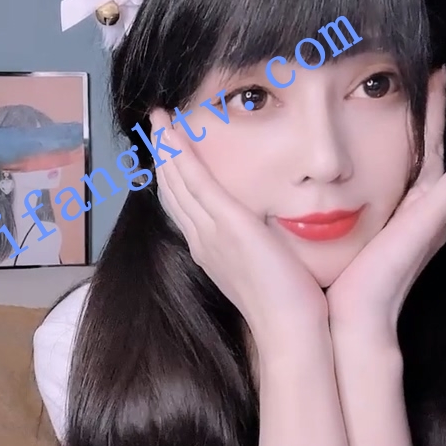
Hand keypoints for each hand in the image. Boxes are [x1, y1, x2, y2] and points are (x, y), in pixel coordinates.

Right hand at [149, 110, 327, 328]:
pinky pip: (194, 180)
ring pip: (176, 180)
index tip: (170, 148)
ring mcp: (209, 232)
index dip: (174, 173)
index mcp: (210, 249)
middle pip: (172, 188)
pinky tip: (172, 130)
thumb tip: (270, 229)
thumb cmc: (289, 304)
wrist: (289, 328)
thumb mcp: (268, 268)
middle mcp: (202, 239)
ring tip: (158, 118)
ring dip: (165, 146)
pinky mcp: (226, 224)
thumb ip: (262, 245)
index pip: (185, 203)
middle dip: (162, 153)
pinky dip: (180, 152)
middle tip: (155, 122)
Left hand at [327, 69, 445, 340]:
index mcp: (398, 216)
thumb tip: (318, 206)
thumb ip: (336, 223)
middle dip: (429, 113)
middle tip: (433, 74)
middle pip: (427, 150)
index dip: (407, 131)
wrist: (350, 316)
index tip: (401, 101)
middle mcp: (418, 212)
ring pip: (442, 153)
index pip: (405, 164)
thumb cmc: (340, 285)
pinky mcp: (433, 219)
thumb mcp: (337, 241)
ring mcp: (429, 214)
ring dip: (443, 116)